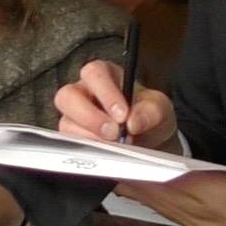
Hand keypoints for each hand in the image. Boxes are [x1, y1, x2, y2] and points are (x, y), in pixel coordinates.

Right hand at [54, 59, 180, 150]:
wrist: (149, 140)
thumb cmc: (148, 116)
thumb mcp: (159, 108)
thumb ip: (150, 112)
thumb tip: (133, 122)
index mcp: (105, 75)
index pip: (95, 73)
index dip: (105, 93)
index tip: (122, 114)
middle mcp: (84, 92)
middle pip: (68, 96)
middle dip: (90, 116)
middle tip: (113, 133)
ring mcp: (75, 116)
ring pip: (66, 122)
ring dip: (90, 136)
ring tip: (114, 145)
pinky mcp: (73, 137)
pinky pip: (70, 143)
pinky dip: (89, 149)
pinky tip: (106, 152)